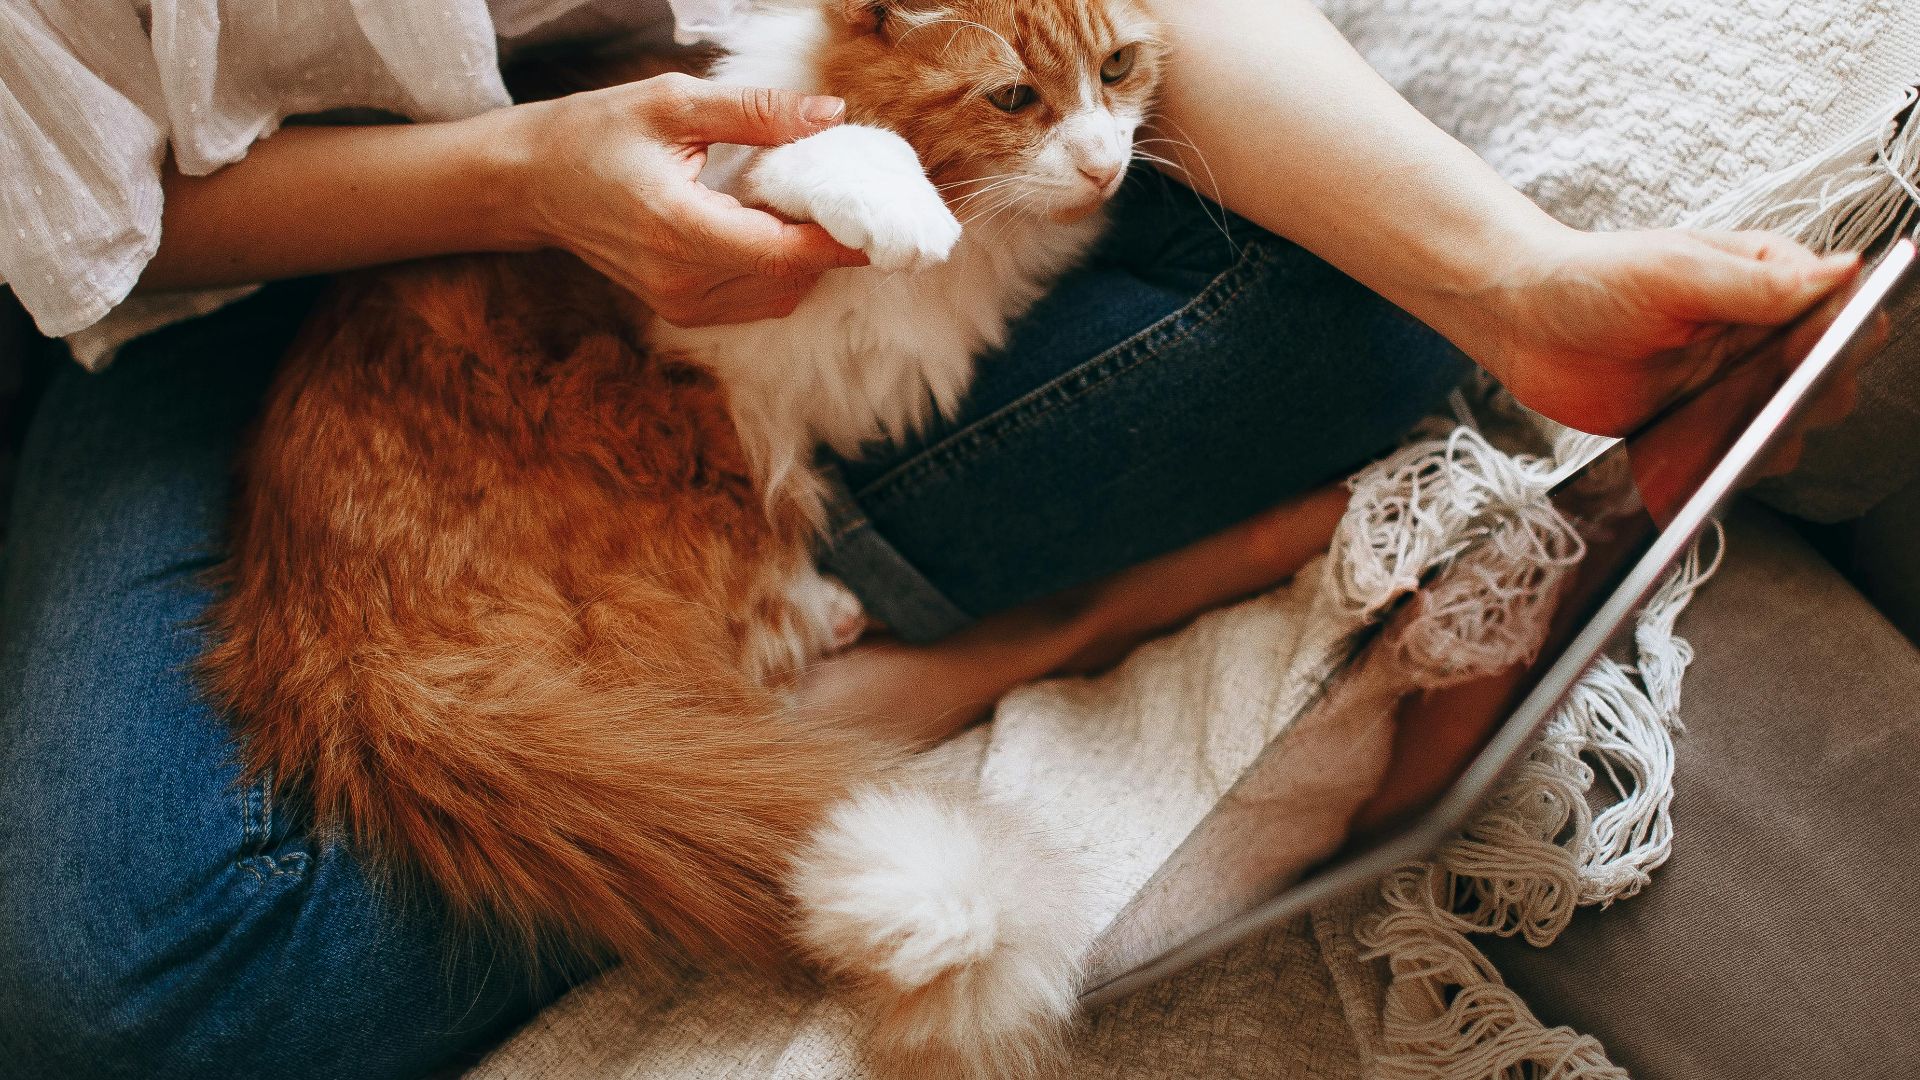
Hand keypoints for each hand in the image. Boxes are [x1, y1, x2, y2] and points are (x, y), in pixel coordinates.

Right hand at [495, 72, 870, 325]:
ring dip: (808, 256)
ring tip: (813, 205)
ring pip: (780, 294)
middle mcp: (682, 281)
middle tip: (855, 195)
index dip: (842, 239)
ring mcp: (682, 304)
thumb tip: (832, 114)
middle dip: (831, 240)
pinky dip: (781, 268)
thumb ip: (756, 112)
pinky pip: (757, 300)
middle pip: (792, 277)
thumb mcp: (673, 103)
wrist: (532, 183)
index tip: (884, 216)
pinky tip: (778, 226)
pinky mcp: (683, 310)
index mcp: (679, 229)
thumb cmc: (595, 133)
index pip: (785, 252)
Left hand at [1466, 227, 1860, 435]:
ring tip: (1730, 437)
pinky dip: (1725, 468)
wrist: (1523, 322)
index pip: (1844, 310)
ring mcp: (1732, 385)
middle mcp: (1761, 336)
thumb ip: (1755, 283)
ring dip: (1771, 438)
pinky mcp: (1698, 426)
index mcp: (1771, 281)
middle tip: (1770, 401)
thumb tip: (1842, 271)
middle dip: (1813, 395)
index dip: (1842, 335)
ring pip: (1789, 427)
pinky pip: (1733, 457)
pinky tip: (1698, 466)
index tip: (1808, 352)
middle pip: (1830, 378)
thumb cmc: (1593, 278)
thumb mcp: (1674, 271)